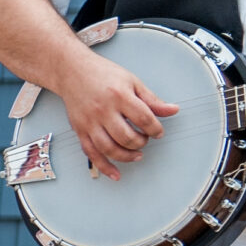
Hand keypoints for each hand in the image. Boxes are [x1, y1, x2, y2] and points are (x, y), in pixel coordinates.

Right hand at [60, 50, 178, 180]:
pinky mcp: (79, 130)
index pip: (144, 119)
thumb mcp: (133, 82)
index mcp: (119, 96)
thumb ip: (152, 100)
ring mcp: (89, 122)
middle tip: (145, 139)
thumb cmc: (104, 74)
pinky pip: (91, 153)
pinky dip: (104, 167)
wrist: (72, 71)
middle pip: (126, 136)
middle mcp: (103, 110)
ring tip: (137, 154)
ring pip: (109, 148)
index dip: (155, 129)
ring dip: (127, 156)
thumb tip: (173, 110)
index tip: (158, 132)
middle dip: (141, 142)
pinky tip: (116, 174)